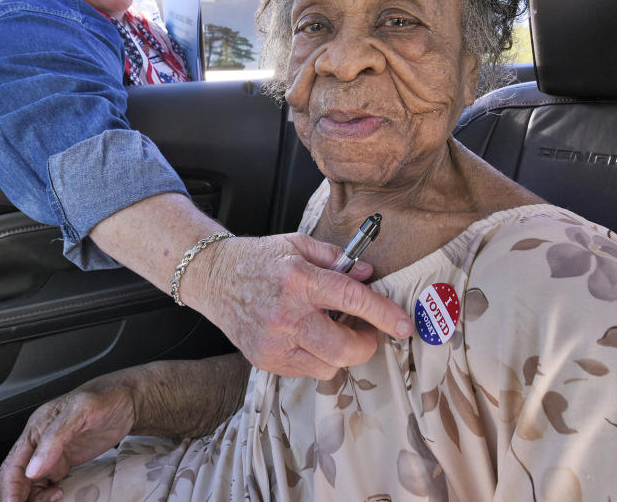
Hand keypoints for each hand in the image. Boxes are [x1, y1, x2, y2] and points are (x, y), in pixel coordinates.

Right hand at [0, 379, 134, 501]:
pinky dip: (42, 498)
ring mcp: (48, 456)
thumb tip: (32, 469)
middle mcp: (37, 444)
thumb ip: (54, 438)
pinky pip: (41, 488)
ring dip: (30, 500)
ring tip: (52, 499)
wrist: (128, 400)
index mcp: (35, 430)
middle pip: (9, 480)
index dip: (9, 493)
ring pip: (24, 487)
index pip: (10, 469)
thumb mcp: (81, 410)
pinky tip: (58, 495)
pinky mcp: (60, 464)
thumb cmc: (106, 398)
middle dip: (13, 499)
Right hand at [191, 233, 413, 379]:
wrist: (213, 277)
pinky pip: (306, 372)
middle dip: (367, 344)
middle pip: (344, 349)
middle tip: (368, 332)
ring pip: (328, 367)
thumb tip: (368, 274)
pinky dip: (317, 359)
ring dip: (341, 353)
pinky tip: (309, 338)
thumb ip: (336, 258)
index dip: (384, 314)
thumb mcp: (298, 244)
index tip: (404, 324)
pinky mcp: (265, 359)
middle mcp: (286, 315)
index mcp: (299, 281)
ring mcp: (274, 342)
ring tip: (333, 332)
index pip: (352, 300)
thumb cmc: (258, 258)